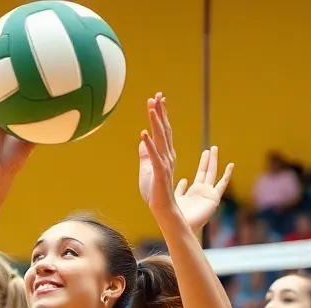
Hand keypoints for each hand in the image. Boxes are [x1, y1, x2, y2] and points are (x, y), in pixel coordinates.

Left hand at [137, 93, 178, 215]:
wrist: (163, 209)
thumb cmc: (155, 192)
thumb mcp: (147, 169)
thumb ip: (146, 154)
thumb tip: (143, 140)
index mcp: (166, 154)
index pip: (163, 130)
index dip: (161, 115)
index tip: (157, 99)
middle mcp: (168, 156)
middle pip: (164, 130)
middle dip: (160, 112)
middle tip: (157, 95)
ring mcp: (165, 163)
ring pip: (160, 138)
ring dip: (155, 122)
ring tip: (151, 107)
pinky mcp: (159, 172)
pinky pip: (153, 156)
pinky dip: (148, 144)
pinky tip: (143, 134)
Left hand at [174, 147, 233, 231]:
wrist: (183, 226)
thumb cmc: (177, 216)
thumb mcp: (176, 198)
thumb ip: (180, 190)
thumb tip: (184, 179)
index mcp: (194, 191)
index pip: (200, 174)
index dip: (202, 165)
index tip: (204, 155)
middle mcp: (203, 191)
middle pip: (207, 171)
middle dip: (208, 159)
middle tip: (210, 148)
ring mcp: (209, 194)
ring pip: (212, 173)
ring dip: (213, 161)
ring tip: (213, 148)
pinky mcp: (214, 198)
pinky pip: (222, 184)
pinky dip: (227, 175)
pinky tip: (230, 165)